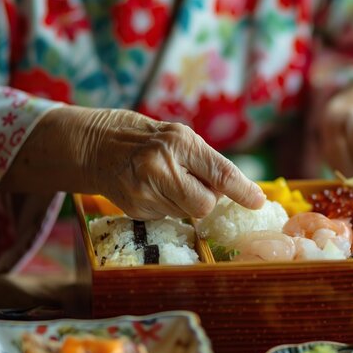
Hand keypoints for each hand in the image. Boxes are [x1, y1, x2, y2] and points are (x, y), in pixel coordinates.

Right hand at [1, 106, 265, 218]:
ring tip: (165, 181)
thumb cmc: (143, 137)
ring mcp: (145, 190)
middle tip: (192, 182)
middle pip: (206, 204)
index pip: (220, 172)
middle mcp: (162, 166)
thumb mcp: (176, 136)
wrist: (93, 146)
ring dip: (185, 202)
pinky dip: (167, 206)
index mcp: (178, 142)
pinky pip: (168, 216)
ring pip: (188, 213)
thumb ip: (204, 161)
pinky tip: (151, 190)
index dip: (242, 190)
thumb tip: (235, 189)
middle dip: (206, 198)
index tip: (258, 201)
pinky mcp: (135, 209)